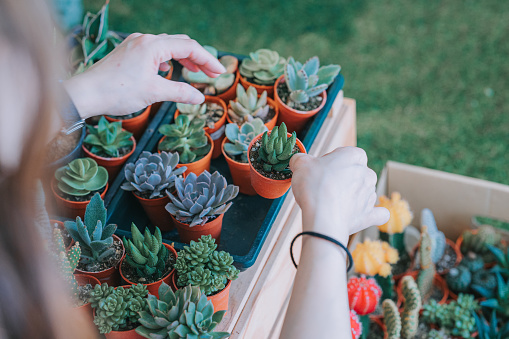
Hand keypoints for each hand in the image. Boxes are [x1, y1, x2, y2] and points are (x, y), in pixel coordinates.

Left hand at [64, 34, 225, 118]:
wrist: (86, 93)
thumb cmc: (117, 92)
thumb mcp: (154, 93)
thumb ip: (180, 93)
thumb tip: (200, 98)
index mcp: (153, 45)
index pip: (189, 47)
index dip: (207, 60)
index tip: (220, 73)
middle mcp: (144, 40)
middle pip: (180, 43)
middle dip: (198, 58)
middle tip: (212, 74)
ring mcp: (135, 44)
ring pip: (167, 46)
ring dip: (184, 58)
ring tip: (197, 72)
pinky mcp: (128, 52)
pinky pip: (155, 51)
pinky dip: (168, 60)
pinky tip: (170, 71)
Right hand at [289, 147, 388, 241]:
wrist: (323, 218)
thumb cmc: (314, 187)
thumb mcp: (300, 164)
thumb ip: (300, 158)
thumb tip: (298, 160)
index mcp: (354, 156)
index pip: (345, 153)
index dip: (330, 160)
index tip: (318, 169)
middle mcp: (367, 173)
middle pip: (355, 172)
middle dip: (341, 178)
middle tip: (322, 186)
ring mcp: (370, 195)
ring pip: (363, 191)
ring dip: (351, 195)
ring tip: (332, 202)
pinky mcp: (370, 215)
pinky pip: (378, 214)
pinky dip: (373, 214)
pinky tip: (363, 214)